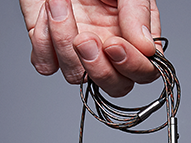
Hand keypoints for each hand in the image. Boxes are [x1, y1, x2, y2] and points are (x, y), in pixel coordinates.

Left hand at [20, 0, 160, 96]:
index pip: (143, 72)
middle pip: (114, 87)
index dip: (132, 66)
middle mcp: (108, 51)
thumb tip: (147, 48)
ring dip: (64, 41)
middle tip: (86, 40)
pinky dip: (43, 40)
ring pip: (76, 77)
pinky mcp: (48, 50)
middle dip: (99, 70)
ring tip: (60, 3)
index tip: (115, 44)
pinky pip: (46, 65)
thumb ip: (137, 12)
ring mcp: (78, 53)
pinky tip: (49, 9)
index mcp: (134, 37)